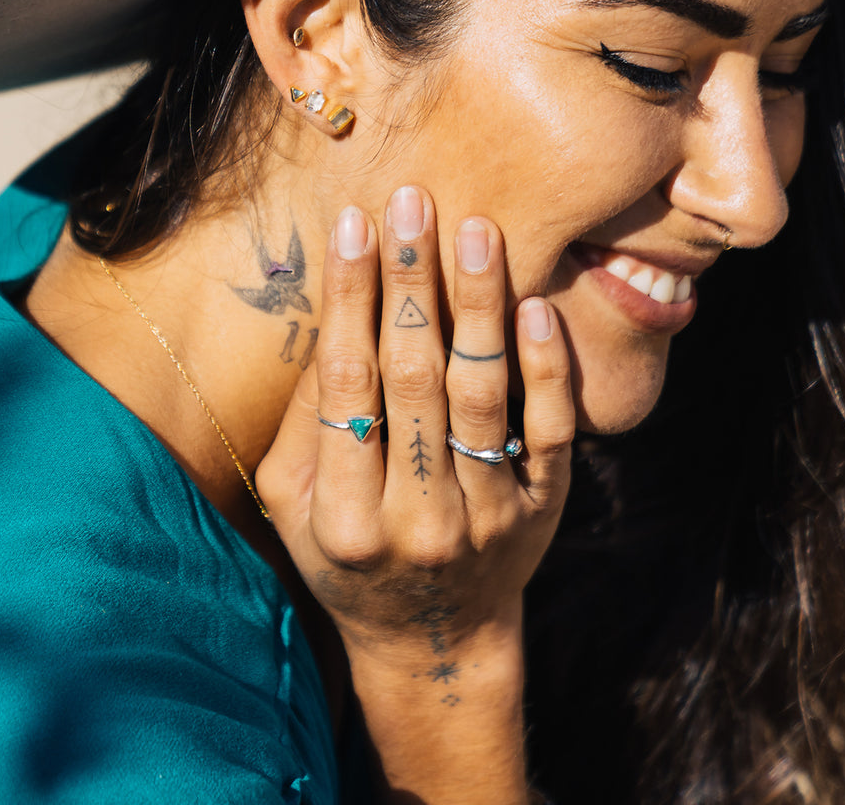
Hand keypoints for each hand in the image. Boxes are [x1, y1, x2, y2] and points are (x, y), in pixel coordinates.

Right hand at [256, 186, 574, 801]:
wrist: (435, 644)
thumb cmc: (347, 560)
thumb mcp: (294, 508)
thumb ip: (303, 423)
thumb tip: (330, 317)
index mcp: (342, 515)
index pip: (345, 383)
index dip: (349, 297)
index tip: (354, 223)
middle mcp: (416, 517)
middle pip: (413, 376)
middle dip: (411, 280)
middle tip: (415, 200)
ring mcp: (486, 516)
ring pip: (482, 392)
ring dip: (477, 304)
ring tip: (475, 231)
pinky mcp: (541, 510)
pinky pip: (550, 430)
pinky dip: (545, 367)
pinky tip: (534, 305)